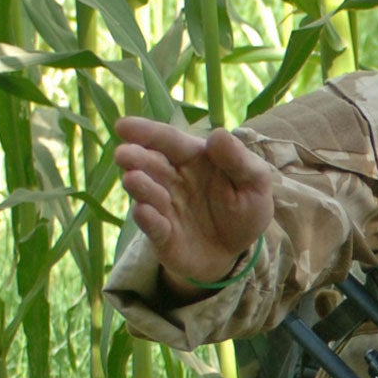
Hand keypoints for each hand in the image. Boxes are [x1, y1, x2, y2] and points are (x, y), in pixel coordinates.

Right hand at [113, 116, 273, 287]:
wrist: (237, 251)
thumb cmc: (243, 209)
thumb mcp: (254, 183)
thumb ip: (239, 160)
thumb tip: (219, 134)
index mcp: (193, 158)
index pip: (169, 140)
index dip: (147, 132)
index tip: (123, 126)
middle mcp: (172, 179)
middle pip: (150, 164)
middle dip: (136, 158)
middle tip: (123, 155)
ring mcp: (164, 207)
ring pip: (147, 193)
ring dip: (140, 186)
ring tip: (133, 179)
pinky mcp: (163, 236)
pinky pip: (153, 226)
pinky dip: (148, 219)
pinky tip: (144, 211)